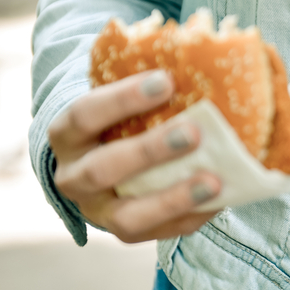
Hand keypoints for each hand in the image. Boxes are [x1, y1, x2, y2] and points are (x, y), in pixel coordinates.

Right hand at [48, 70, 222, 242]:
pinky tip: (221, 199)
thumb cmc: (119, 122)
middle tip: (193, 133)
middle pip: (103, 168)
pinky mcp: (124, 233)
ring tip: (215, 181)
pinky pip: (158, 234)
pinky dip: (191, 217)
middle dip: (149, 151)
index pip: (85, 114)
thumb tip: (205, 56)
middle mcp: (73, 176)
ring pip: (127, 216)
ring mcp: (97, 211)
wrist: (96, 168)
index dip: (123, 99)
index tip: (167, 80)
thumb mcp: (118, 103)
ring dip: (173, 198)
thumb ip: (149, 89)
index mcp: (67, 134)